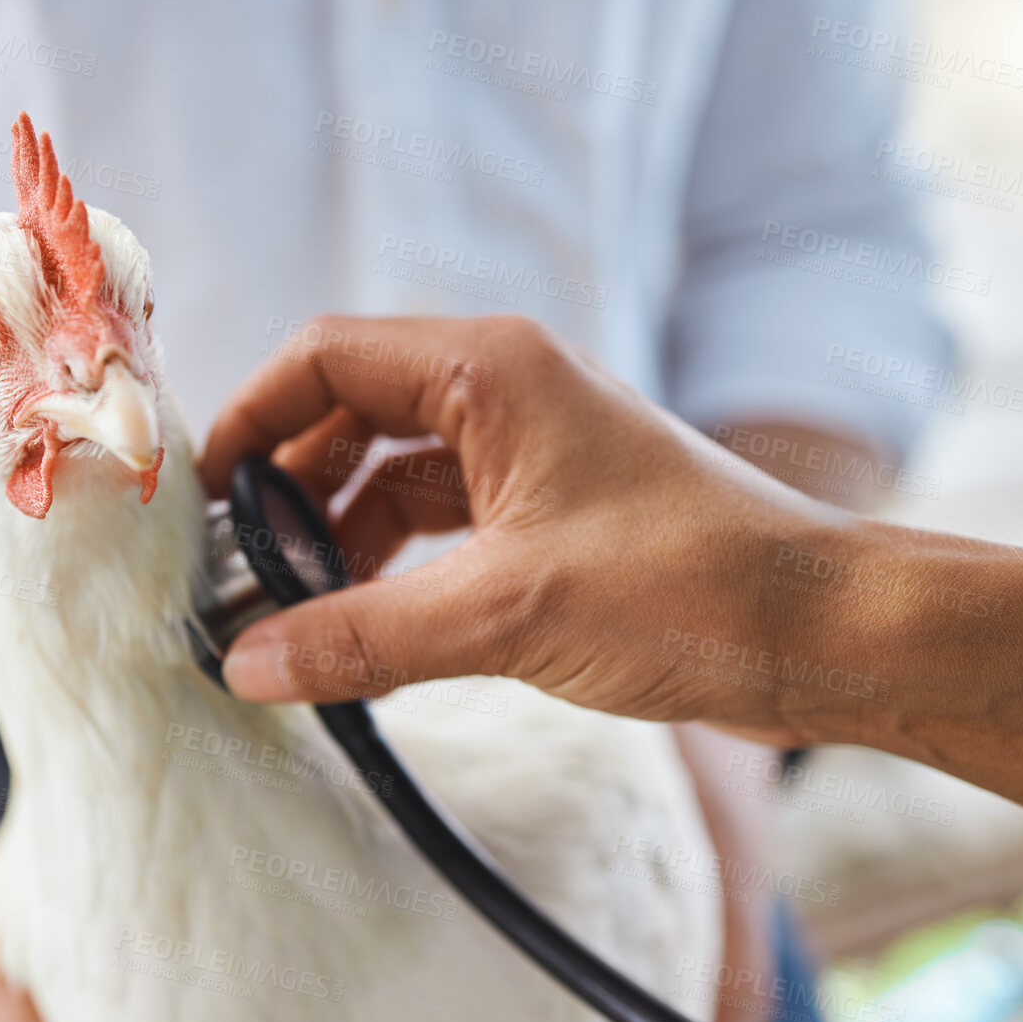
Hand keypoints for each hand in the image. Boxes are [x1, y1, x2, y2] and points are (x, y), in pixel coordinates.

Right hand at [199, 314, 843, 745]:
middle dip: (286, 489)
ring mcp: (531, 451)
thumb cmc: (691, 590)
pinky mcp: (551, 513)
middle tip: (234, 573)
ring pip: (392, 474)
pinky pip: (439, 522)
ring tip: (288, 614)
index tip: (197, 500)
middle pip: (350, 413)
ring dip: (336, 537)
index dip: (249, 420)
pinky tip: (361, 628)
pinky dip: (391, 567)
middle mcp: (506, 391)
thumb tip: (246, 664)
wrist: (825, 632)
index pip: (326, 358)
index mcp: (491, 370)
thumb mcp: (505, 615)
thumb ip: (364, 636)